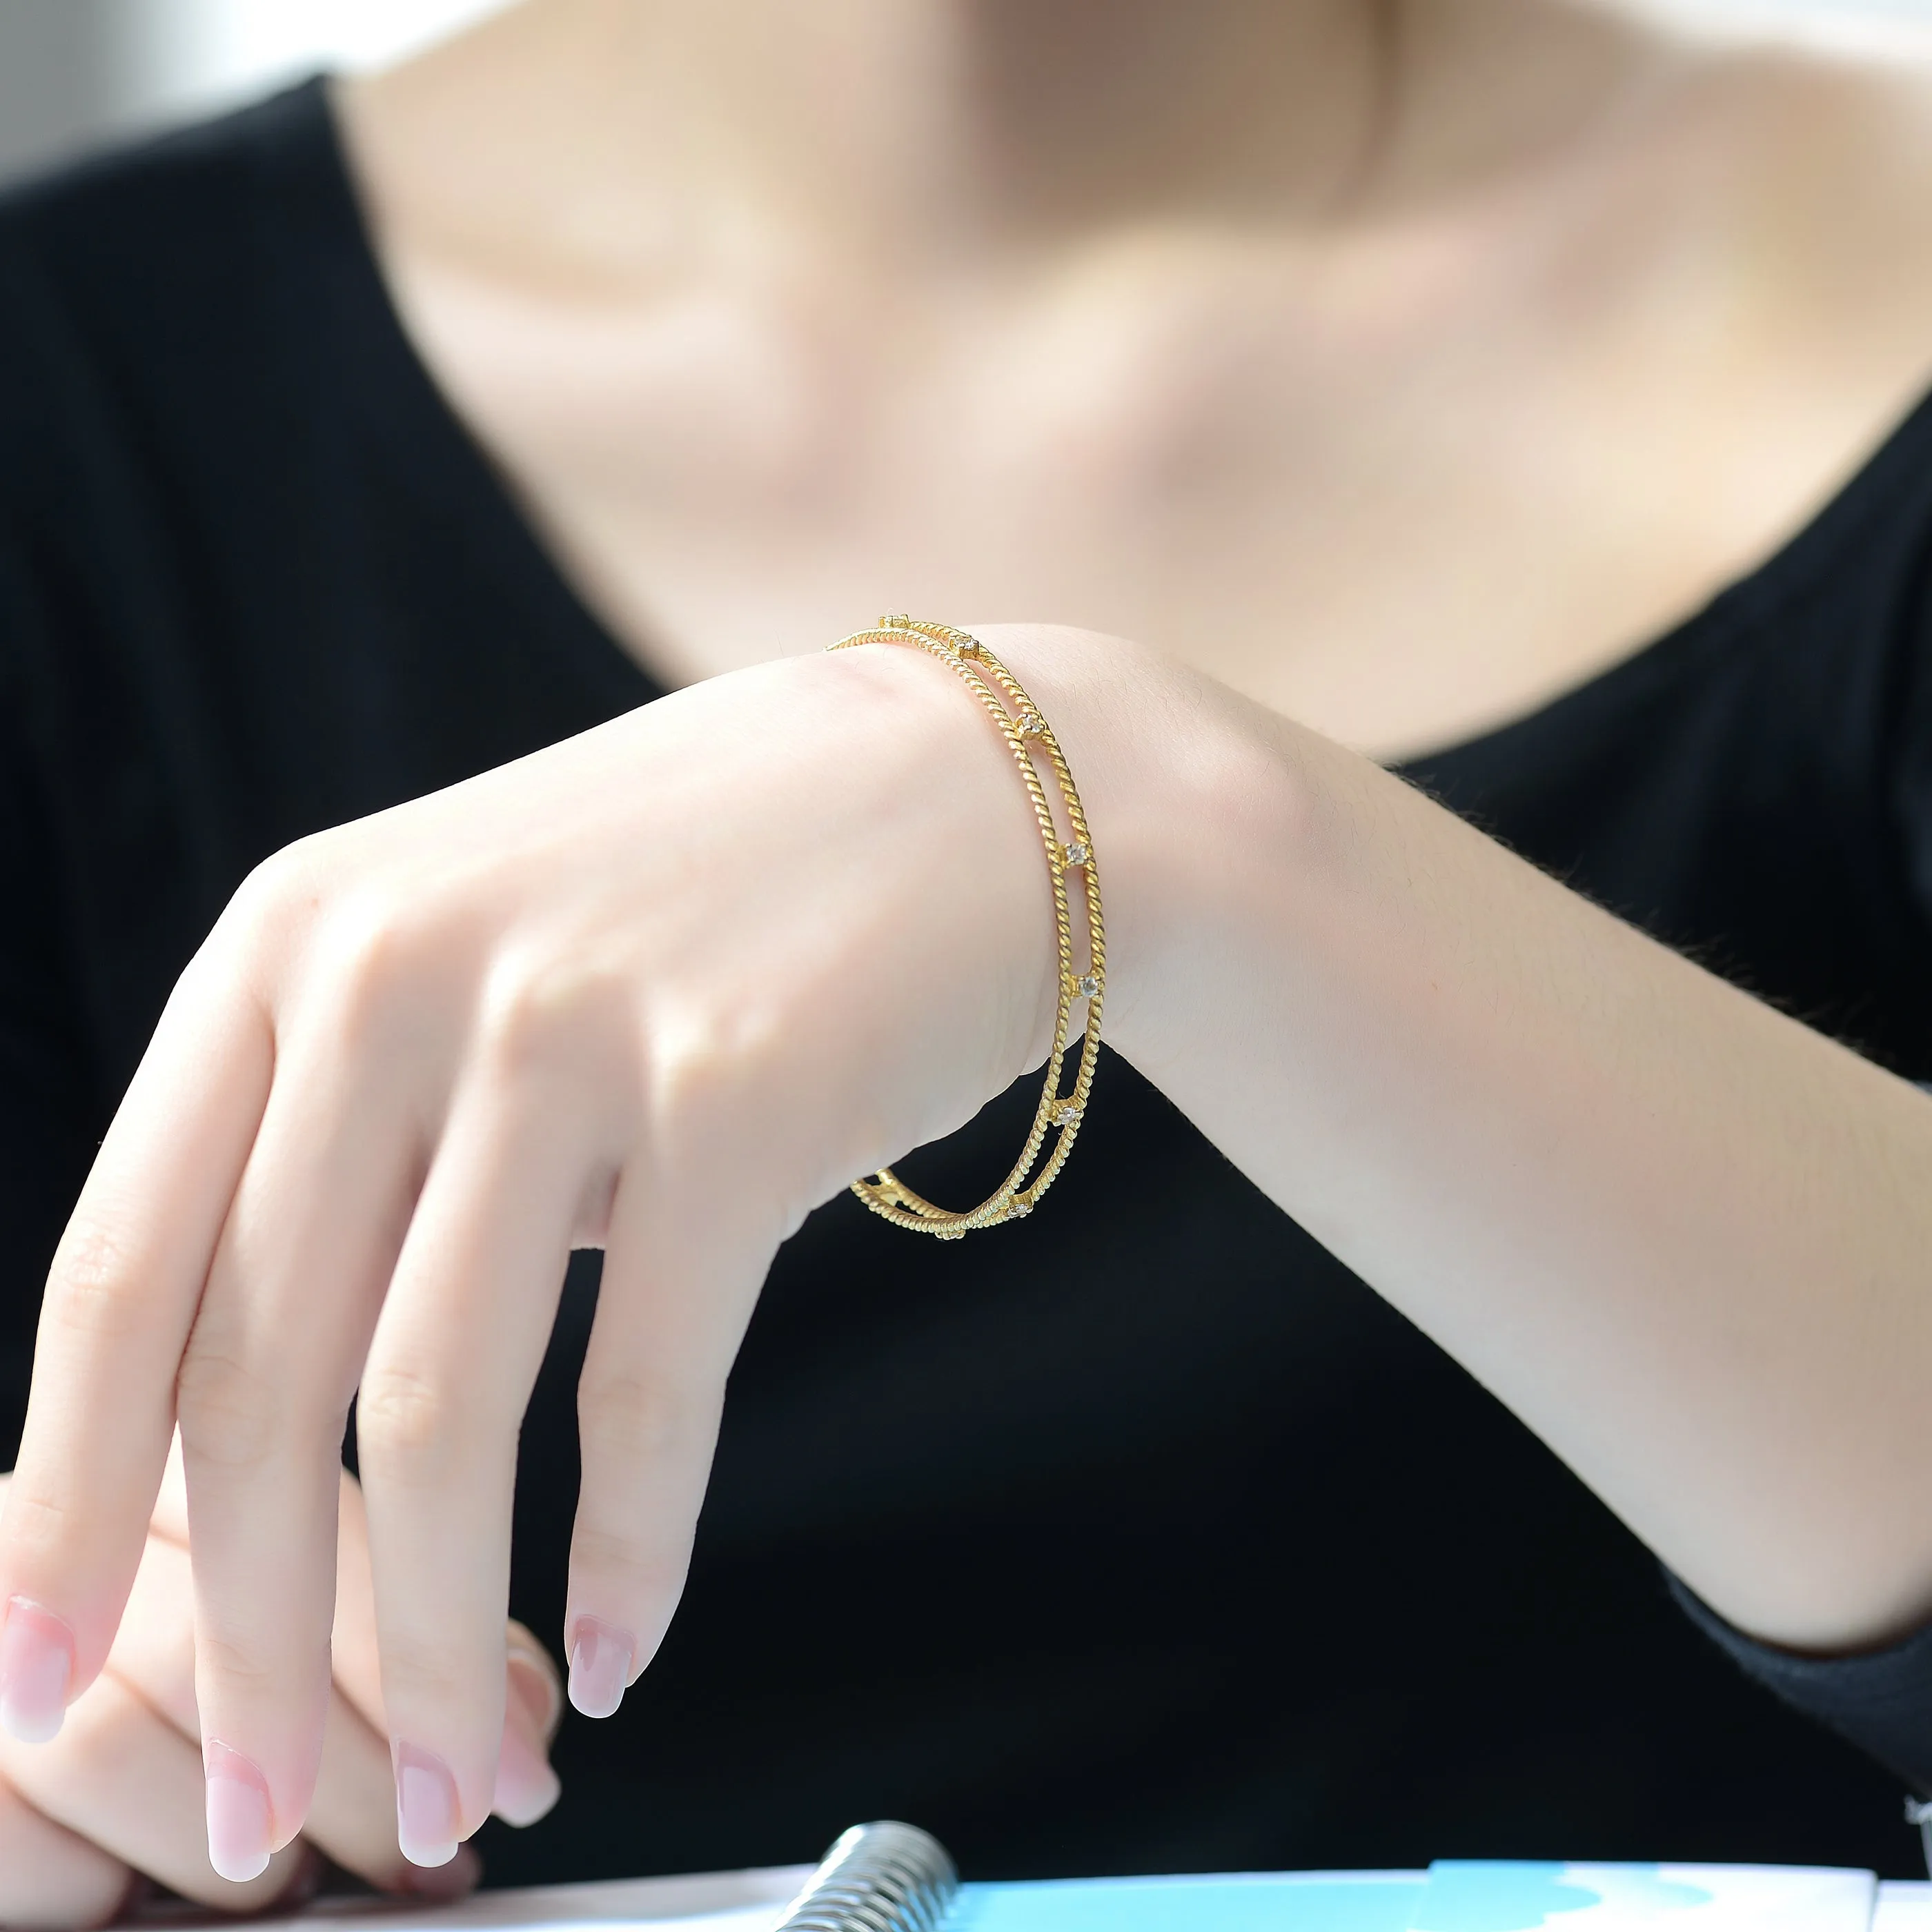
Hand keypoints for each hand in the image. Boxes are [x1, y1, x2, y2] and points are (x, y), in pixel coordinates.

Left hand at [0, 635, 1085, 1871]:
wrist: (971, 793)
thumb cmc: (712, 892)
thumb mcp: (474, 953)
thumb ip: (350, 1131)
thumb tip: (255, 1416)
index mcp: (294, 940)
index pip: (119, 1273)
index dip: (63, 1507)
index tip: (42, 1687)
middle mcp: (399, 974)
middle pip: (258, 1375)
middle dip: (242, 1638)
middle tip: (261, 1817)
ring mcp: (568, 1031)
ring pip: (439, 1413)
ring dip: (437, 1639)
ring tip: (462, 1785)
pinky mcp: (735, 1101)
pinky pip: (647, 1390)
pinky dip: (629, 1551)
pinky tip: (622, 1649)